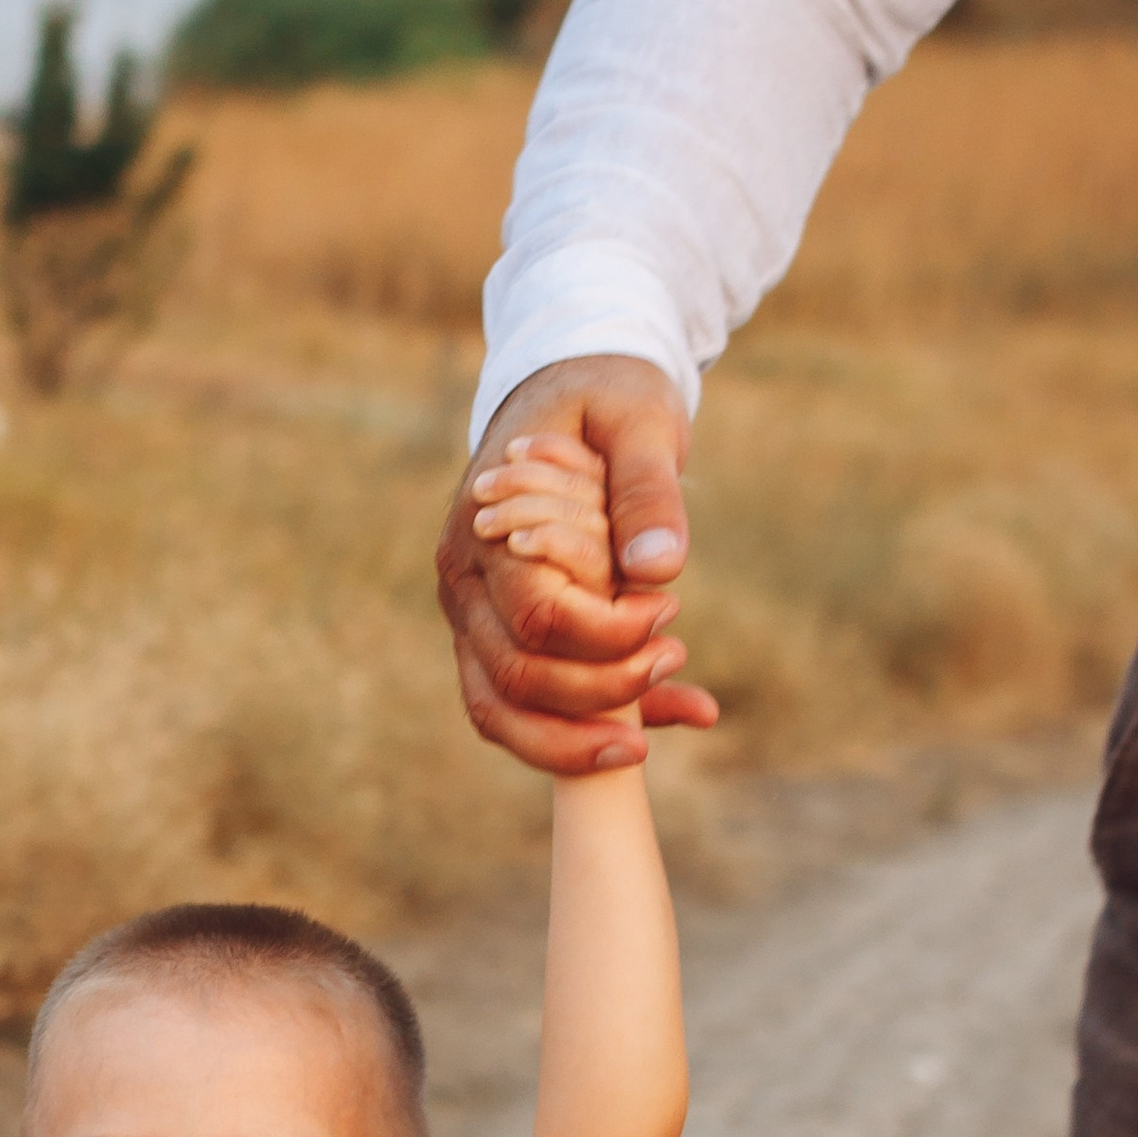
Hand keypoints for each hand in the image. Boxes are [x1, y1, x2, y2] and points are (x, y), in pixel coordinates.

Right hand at [437, 355, 722, 773]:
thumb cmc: (603, 400)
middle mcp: (464, 585)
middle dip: (601, 693)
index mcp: (486, 527)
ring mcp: (471, 621)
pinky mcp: (493, 644)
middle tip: (673, 657)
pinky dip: (581, 734)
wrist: (564, 393)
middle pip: (516, 679)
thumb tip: (659, 572)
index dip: (608, 635)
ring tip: (647, 739)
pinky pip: (521, 713)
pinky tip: (658, 726)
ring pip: (500, 715)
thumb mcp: (637, 420)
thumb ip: (646, 489)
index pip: (537, 616)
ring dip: (574, 742)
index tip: (668, 610)